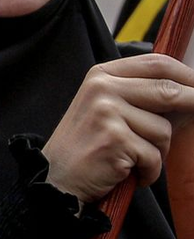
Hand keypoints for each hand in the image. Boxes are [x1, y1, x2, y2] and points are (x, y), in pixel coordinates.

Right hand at [42, 54, 193, 202]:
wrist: (58, 175)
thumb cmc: (88, 144)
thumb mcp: (108, 109)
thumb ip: (140, 97)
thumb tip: (188, 95)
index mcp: (102, 75)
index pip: (155, 63)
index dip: (186, 74)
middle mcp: (103, 87)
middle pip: (167, 90)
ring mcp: (107, 111)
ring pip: (164, 130)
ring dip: (158, 152)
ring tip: (134, 157)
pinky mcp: (114, 138)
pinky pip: (155, 156)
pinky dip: (149, 172)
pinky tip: (129, 171)